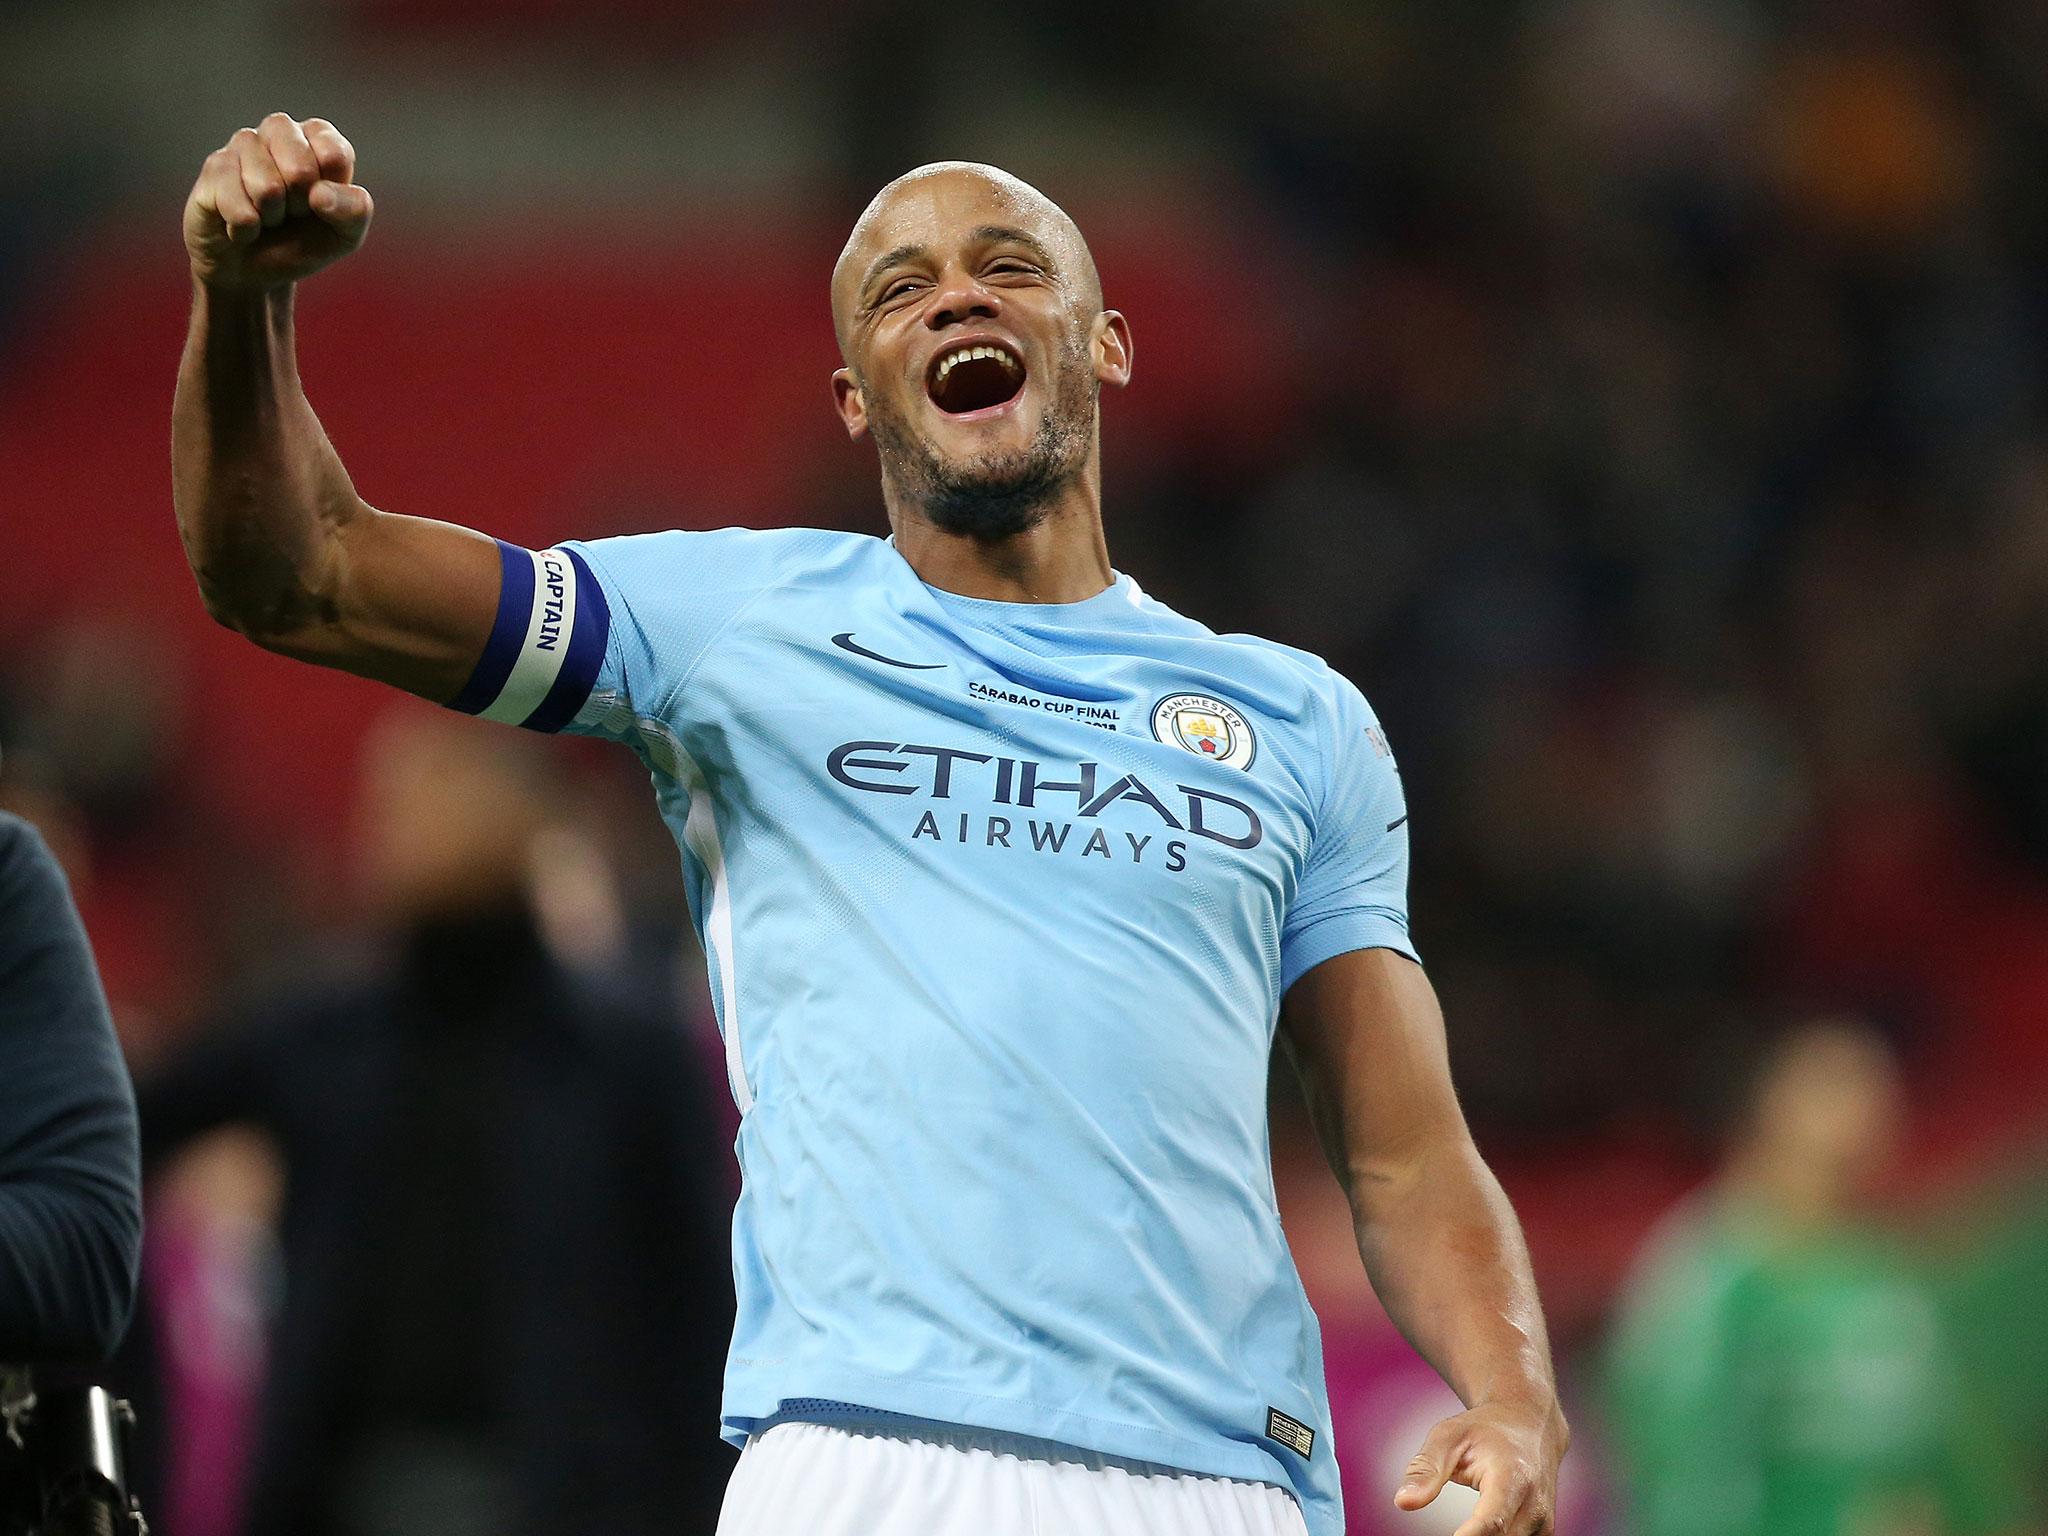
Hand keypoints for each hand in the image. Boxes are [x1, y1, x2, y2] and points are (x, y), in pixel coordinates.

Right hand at [183, 114, 371, 291]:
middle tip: (291, 213)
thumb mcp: (344, 235)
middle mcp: (280, 131)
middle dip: (298, 207)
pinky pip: (237, 205)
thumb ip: (355, 211)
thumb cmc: (302, 243)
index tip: (320, 205)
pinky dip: (245, 229)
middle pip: (299, 170)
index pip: (334, 155)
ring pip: (266, 188)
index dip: (330, 195)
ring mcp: (243, 144)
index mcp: (319, 139)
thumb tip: (320, 194)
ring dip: (270, 218)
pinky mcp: (214, 166)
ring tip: (266, 217)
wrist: (253, 270)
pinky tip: (242, 224)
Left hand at [1395, 1399, 1567, 1535]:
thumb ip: (1426, 1469)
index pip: (1491, 1522)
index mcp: (1512, 1477)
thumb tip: (1403, 1501)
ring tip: (1457, 1530)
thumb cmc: (1485, 1429)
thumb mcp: (1448, 1435)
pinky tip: (1473, 1533)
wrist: (1528, 1424)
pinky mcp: (1543, 1533)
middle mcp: (1534, 1504)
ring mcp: (1543, 1522)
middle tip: (1448, 1530)